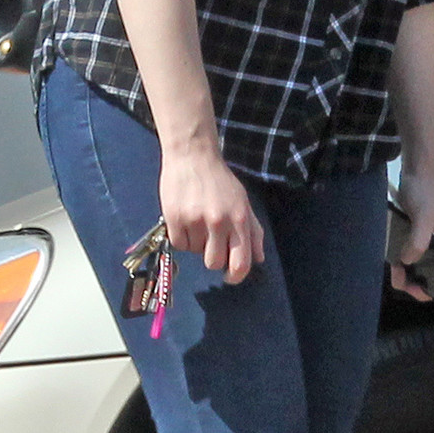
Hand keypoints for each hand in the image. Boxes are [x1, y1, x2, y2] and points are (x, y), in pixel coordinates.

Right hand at [158, 142, 264, 283]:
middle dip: (213, 256)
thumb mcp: (242, 202)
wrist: (192, 156)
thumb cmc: (220, 181)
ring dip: (197, 243)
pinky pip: (179, 244)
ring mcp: (195, 220)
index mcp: (239, 219)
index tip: (229, 276)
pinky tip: (185, 219)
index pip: (241, 262)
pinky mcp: (174, 218)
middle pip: (214, 263)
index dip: (236, 276)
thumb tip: (258, 259)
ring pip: (195, 253)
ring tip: (197, 221)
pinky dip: (182, 237)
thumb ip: (253, 231)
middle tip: (211, 240)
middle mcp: (219, 221)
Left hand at [390, 168, 433, 304]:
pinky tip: (388, 256)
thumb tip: (407, 261)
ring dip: (403, 267)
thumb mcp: (423, 217)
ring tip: (391, 269)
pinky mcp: (411, 227)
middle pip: (427, 268)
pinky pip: (405, 246)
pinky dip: (398, 254)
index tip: (415, 291)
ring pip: (414, 259)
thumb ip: (418, 240)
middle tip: (396, 278)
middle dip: (413, 278)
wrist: (417, 166)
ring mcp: (423, 235)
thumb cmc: (425, 192)